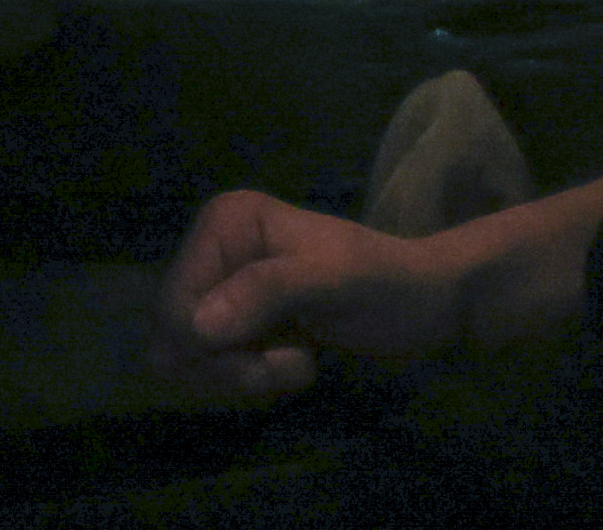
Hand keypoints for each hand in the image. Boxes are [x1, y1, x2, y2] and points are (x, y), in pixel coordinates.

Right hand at [141, 191, 470, 406]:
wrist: (429, 306)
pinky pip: (215, 369)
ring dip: (245, 377)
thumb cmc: (386, 285)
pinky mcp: (239, 321)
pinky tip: (295, 362)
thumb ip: (265, 293)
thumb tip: (194, 327)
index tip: (270, 363)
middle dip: (231, 368)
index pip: (174, 305)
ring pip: (190, 360)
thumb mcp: (332, 282)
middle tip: (290, 365)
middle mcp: (212, 251)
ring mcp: (223, 287)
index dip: (211, 349)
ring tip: (298, 362)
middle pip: (173, 337)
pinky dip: (253, 379)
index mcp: (224, 224)